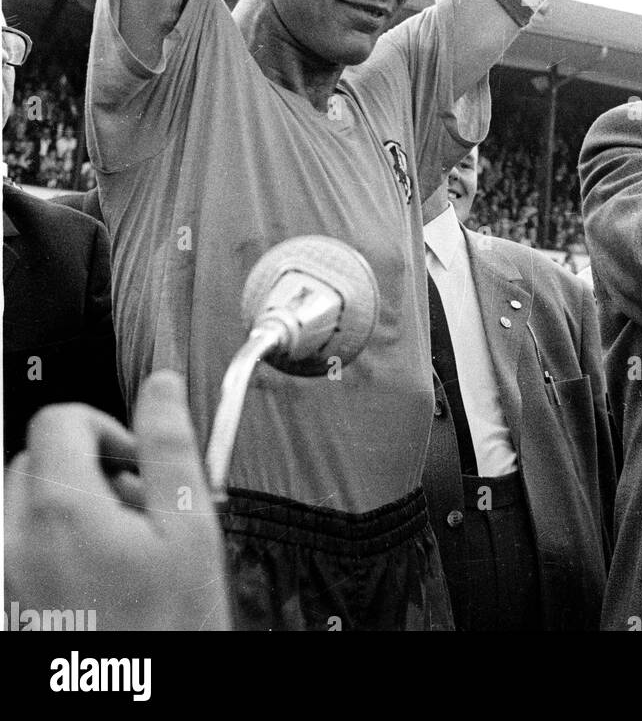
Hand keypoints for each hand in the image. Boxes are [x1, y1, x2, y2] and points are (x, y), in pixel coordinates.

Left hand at [4, 370, 230, 630]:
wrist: (140, 704)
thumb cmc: (167, 630)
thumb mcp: (188, 528)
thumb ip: (169, 445)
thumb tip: (163, 387)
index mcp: (60, 510)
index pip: (60, 417)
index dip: (107, 425)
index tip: (137, 457)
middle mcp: (16, 540)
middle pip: (38, 458)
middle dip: (88, 465)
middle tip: (138, 503)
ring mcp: (6, 576)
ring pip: (25, 503)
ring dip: (69, 504)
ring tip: (121, 543)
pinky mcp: (8, 604)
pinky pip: (19, 548)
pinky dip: (53, 544)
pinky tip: (100, 576)